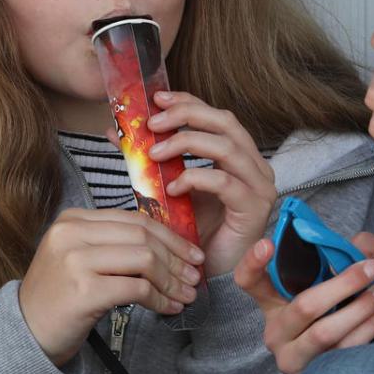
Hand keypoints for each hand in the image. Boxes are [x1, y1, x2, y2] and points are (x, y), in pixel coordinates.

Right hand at [19, 208, 204, 363]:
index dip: (170, 236)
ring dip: (172, 280)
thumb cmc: (58, 297)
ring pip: (144, 259)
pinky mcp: (84, 291)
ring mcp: (75, 261)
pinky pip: (137, 289)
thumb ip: (111, 244)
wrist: (25, 332)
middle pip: (142, 236)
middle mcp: (71, 233)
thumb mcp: (78, 258)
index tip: (191, 253)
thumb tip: (166, 244)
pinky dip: (160, 299)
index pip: (134, 219)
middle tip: (194, 275)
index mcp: (72, 219)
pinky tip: (168, 308)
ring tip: (186, 295)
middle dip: (176, 257)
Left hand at [147, 90, 276, 275]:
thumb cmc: (192, 233)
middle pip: (225, 122)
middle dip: (186, 116)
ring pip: (226, 146)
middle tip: (153, 123)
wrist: (207, 275)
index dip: (188, 102)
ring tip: (154, 153)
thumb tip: (115, 132)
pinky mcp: (254, 208)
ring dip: (185, 143)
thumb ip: (149, 160)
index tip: (157, 98)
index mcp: (238, 155)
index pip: (216, 116)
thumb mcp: (167, 188)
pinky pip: (225, 182)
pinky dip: (195, 178)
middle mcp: (254, 165)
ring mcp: (259, 186)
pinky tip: (172, 188)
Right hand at [234, 231, 373, 373]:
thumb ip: (345, 257)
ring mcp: (292, 357)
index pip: (248, 281)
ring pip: (325, 333)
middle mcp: (276, 332)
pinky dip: (368, 329)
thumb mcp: (329, 282)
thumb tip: (366, 243)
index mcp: (270, 302)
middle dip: (344, 284)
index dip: (252, 263)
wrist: (336, 362)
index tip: (268, 244)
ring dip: (361, 309)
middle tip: (373, 268)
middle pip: (304, 307)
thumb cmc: (330, 311)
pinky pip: (343, 352)